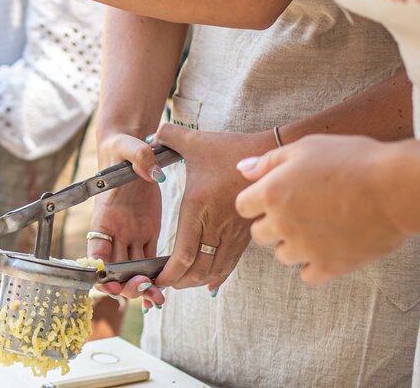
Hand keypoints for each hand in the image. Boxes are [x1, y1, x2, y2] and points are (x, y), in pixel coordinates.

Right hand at [87, 133, 165, 309]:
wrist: (132, 149)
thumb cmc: (123, 148)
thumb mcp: (128, 146)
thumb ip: (138, 156)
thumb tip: (153, 172)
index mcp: (103, 216)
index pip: (95, 251)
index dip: (99, 270)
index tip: (110, 283)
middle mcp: (115, 232)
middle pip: (115, 268)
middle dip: (125, 284)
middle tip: (142, 290)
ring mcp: (131, 235)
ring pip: (133, 270)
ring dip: (142, 286)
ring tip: (158, 299)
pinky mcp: (148, 233)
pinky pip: (151, 260)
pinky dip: (157, 275)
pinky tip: (167, 286)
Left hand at [149, 124, 265, 290]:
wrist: (270, 154)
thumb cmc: (231, 149)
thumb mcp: (196, 141)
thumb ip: (169, 136)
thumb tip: (149, 135)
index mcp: (199, 210)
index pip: (183, 256)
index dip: (169, 274)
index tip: (157, 278)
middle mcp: (216, 227)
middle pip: (198, 270)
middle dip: (179, 282)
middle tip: (164, 284)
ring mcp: (233, 233)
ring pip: (215, 270)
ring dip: (197, 281)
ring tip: (183, 282)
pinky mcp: (245, 234)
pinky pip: (231, 264)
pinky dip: (218, 276)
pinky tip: (210, 283)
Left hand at [235, 134, 406, 285]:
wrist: (396, 187)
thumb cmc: (351, 159)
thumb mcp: (306, 147)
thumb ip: (268, 161)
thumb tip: (242, 169)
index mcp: (271, 193)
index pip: (243, 206)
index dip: (258, 200)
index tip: (278, 194)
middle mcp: (281, 223)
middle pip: (260, 234)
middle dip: (274, 223)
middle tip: (302, 209)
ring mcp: (304, 248)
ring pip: (283, 255)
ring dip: (294, 244)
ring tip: (319, 227)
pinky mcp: (330, 266)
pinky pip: (308, 275)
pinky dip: (315, 265)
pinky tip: (329, 248)